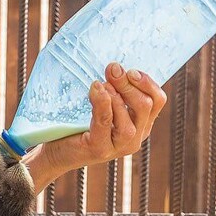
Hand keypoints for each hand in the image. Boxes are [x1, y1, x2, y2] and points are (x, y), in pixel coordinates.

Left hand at [23, 62, 167, 192]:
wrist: (57, 151)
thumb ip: (115, 90)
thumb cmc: (79, 125)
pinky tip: (95, 89)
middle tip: (112, 68)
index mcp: (141, 125)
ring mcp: (119, 147)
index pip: (158, 100)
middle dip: (129, 84)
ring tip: (102, 82)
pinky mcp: (100, 149)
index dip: (148, 82)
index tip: (130, 70)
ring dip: (117, 95)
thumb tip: (115, 64)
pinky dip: (102, 103)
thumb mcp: (103, 105)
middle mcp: (135, 138)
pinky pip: (106, 122)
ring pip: (129, 119)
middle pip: (146, 106)